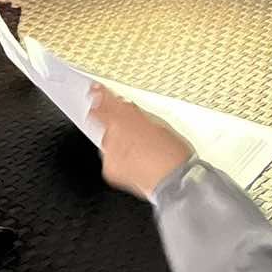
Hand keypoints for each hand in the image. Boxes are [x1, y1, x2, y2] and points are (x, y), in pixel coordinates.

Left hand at [89, 84, 192, 199]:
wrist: (175, 181)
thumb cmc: (173, 153)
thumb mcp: (159, 124)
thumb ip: (138, 115)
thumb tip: (130, 111)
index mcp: (127, 117)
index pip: (105, 100)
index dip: (100, 93)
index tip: (96, 90)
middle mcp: (114, 133)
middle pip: (98, 118)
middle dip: (104, 116)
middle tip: (109, 114)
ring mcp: (110, 152)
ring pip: (106, 139)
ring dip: (114, 139)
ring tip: (135, 148)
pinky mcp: (110, 169)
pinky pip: (110, 157)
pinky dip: (118, 157)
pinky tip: (134, 161)